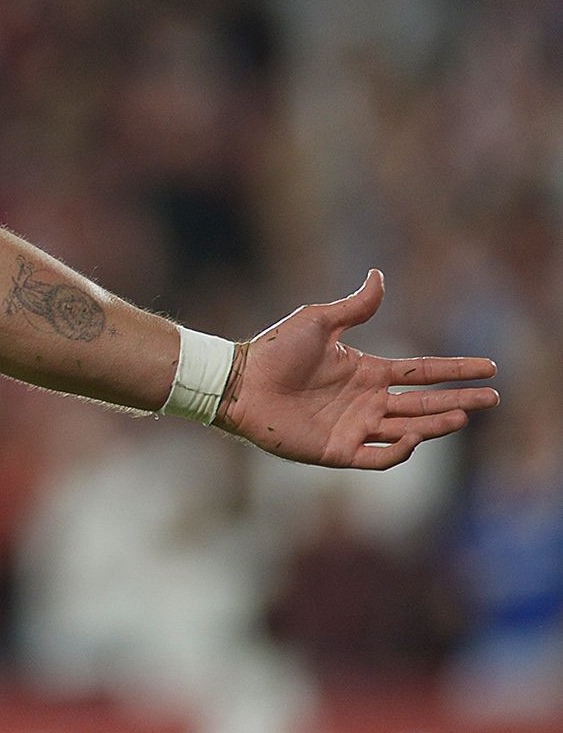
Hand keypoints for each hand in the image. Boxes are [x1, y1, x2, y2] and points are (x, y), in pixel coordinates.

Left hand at [219, 270, 498, 469]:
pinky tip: (414, 436)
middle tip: (493, 398)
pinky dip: (399, 450)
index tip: (489, 367)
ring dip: (436, 424)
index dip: (455, 370)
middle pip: (424, 402)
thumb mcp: (318, 321)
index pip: (422, 372)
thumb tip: (379, 275)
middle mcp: (366, 401)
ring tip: (463, 415)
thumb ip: (355, 306)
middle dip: (460, 400)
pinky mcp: (337, 450)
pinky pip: (378, 457)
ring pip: (409, 429)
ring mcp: (354, 427)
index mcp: (366, 371)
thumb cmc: (273, 350)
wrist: (239, 382)